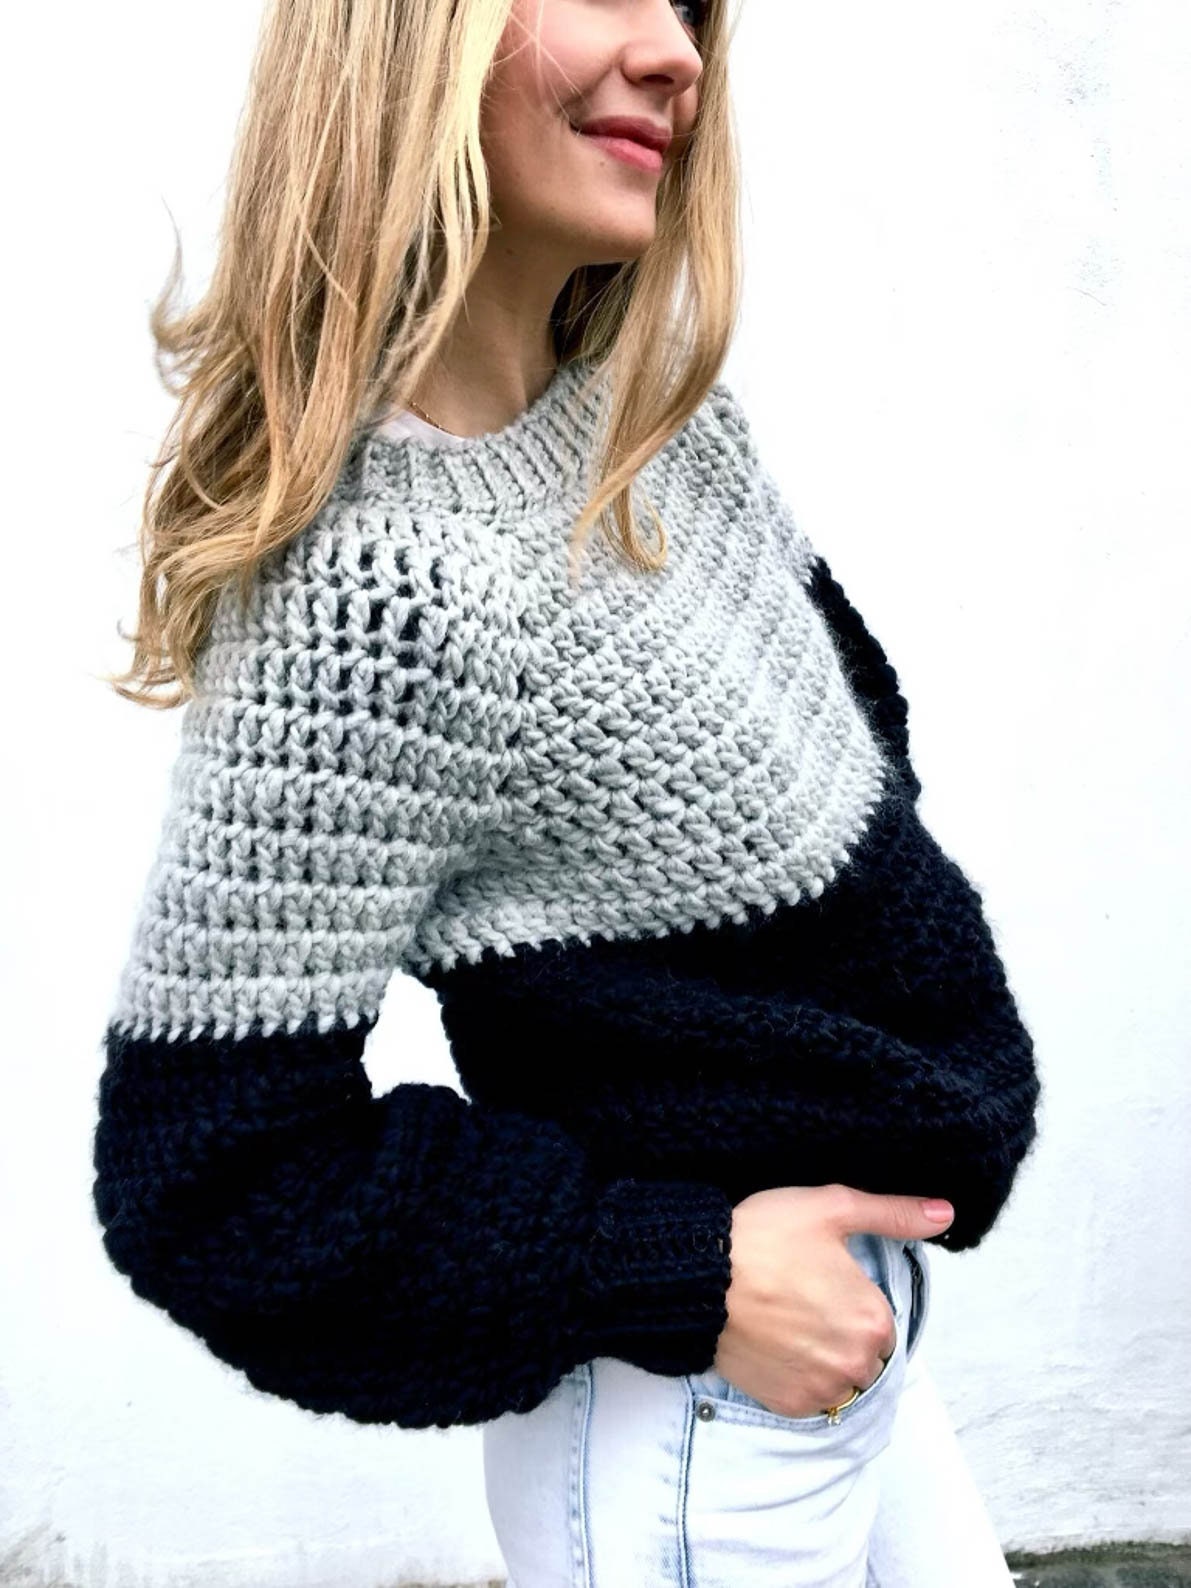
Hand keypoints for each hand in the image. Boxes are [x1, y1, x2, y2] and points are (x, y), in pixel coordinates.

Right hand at [713, 1183, 953, 1417]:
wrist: (696, 1277)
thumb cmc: (763, 1236)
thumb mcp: (831, 1208)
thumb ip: (893, 1214)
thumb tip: (945, 1213)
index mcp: (874, 1320)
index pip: (880, 1322)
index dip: (851, 1300)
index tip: (819, 1282)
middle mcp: (856, 1364)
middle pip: (863, 1354)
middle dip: (839, 1332)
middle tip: (798, 1299)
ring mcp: (821, 1390)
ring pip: (837, 1380)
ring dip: (820, 1359)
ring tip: (783, 1323)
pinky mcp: (787, 1406)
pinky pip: (808, 1398)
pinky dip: (796, 1378)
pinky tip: (773, 1345)